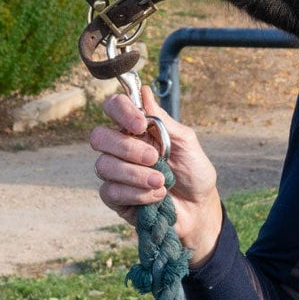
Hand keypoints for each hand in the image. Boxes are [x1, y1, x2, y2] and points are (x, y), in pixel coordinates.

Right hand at [90, 86, 224, 265]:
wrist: (199, 208)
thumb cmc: (193, 172)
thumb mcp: (186, 142)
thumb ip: (164, 120)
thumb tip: (144, 91)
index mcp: (136, 128)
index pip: (114, 107)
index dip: (121, 111)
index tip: (141, 124)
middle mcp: (120, 147)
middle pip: (99, 136)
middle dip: (127, 148)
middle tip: (155, 158)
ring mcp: (115, 173)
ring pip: (105, 166)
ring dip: (136, 175)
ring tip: (162, 183)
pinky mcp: (115, 198)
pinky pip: (111, 191)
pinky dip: (135, 193)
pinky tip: (156, 197)